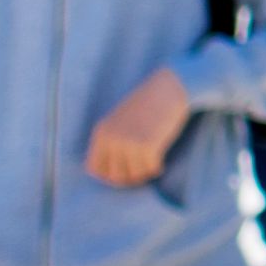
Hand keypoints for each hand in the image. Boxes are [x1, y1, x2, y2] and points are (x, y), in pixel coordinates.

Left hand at [84, 69, 193, 186]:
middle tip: (141, 172)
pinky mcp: (147, 146)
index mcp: (102, 132)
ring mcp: (128, 143)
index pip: (94, 168)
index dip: (109, 175)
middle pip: (114, 176)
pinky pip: (150, 169)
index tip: (124, 173)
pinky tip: (161, 162)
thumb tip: (115, 174)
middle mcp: (111, 139)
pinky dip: (157, 168)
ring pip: (134, 175)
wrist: (170, 88)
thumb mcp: (121, 121)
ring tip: (152, 165)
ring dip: (144, 173)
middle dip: (129, 178)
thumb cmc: (149, 104)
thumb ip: (113, 142)